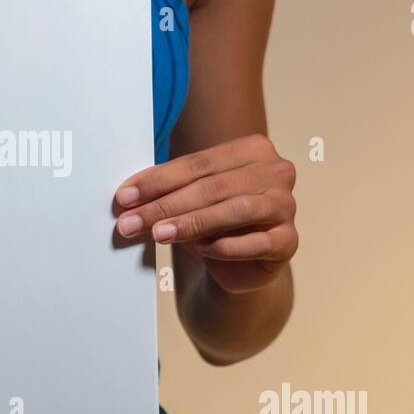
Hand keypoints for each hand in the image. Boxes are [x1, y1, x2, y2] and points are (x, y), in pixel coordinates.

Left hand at [114, 134, 297, 293]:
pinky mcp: (289, 240)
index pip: (197, 164)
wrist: (243, 264)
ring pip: (235, 210)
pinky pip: (257, 242)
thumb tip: (126, 199)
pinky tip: (202, 250)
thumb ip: (168, 193)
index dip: (157, 181)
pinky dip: (226, 246)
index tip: (124, 197)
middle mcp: (275, 172)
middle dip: (166, 205)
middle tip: (132, 221)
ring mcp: (285, 205)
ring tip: (159, 234)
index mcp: (251, 150)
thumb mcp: (190, 200)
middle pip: (212, 186)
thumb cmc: (214, 222)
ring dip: (192, 223)